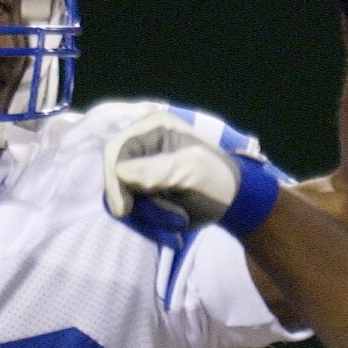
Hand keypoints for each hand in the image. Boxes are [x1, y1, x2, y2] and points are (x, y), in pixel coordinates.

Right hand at [102, 113, 283, 239]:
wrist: (233, 200)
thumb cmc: (217, 178)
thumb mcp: (192, 171)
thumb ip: (158, 169)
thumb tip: (121, 172)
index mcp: (152, 127)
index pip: (115, 153)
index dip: (115, 182)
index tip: (125, 210)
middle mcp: (141, 144)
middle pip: (115, 178)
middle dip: (138, 203)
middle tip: (171, 217)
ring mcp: (142, 168)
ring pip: (122, 198)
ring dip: (149, 214)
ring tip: (179, 217)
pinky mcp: (144, 189)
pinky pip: (133, 209)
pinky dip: (151, 220)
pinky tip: (175, 219)